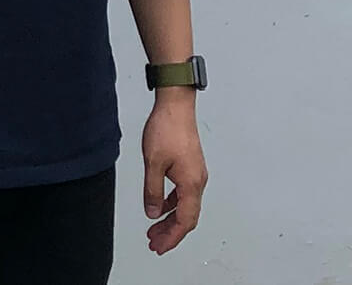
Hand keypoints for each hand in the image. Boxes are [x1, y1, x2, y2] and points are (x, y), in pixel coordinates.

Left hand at [141, 91, 206, 254]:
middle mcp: (198, 181)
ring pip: (186, 206)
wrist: (176, 105)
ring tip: (155, 230)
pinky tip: (160, 207)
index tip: (159, 246)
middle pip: (187, 217)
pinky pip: (183, 194)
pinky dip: (172, 205)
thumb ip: (153, 192)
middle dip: (171, 233)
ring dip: (171, 220)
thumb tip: (153, 213)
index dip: (172, 237)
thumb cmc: (167, 128)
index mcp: (191, 184)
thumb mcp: (152, 164)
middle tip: (155, 243)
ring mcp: (196, 174)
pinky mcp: (191, 167)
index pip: (184, 221)